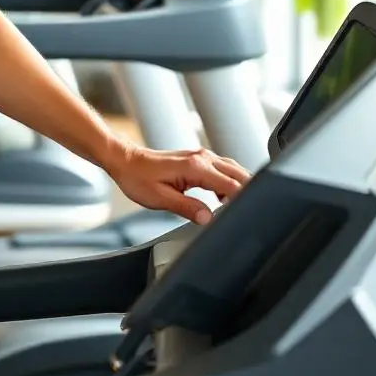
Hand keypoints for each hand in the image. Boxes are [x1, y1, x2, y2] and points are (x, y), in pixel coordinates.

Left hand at [106, 143, 250, 224]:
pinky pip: (222, 168)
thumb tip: (209, 219)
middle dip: (249, 193)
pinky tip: (223, 198)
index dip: (244, 201)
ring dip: (240, 186)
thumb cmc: (137, 178)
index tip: (250, 216)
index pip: (232, 185)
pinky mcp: (197, 159)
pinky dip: (230, 182)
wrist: (125, 160)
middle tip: (249, 215)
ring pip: (233, 169)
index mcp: (195, 167)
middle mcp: (202, 158)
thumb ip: (188, 208)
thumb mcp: (160, 198)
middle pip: (239, 174)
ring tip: (237, 209)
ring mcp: (200, 156)